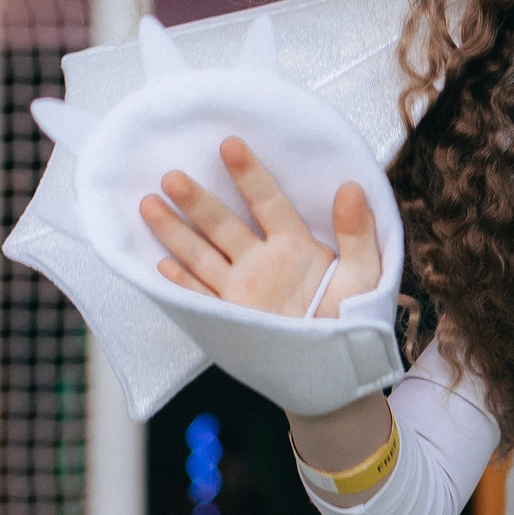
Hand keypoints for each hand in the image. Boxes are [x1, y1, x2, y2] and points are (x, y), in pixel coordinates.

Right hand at [139, 137, 381, 318]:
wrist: (338, 369)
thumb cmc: (354, 320)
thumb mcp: (364, 275)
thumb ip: (357, 233)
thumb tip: (352, 187)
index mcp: (293, 245)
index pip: (267, 202)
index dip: (249, 175)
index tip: (230, 145)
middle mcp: (261, 261)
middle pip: (222, 224)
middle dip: (197, 201)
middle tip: (172, 176)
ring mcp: (242, 288)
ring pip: (202, 254)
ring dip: (176, 232)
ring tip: (149, 204)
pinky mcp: (231, 317)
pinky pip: (201, 297)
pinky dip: (182, 284)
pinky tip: (162, 264)